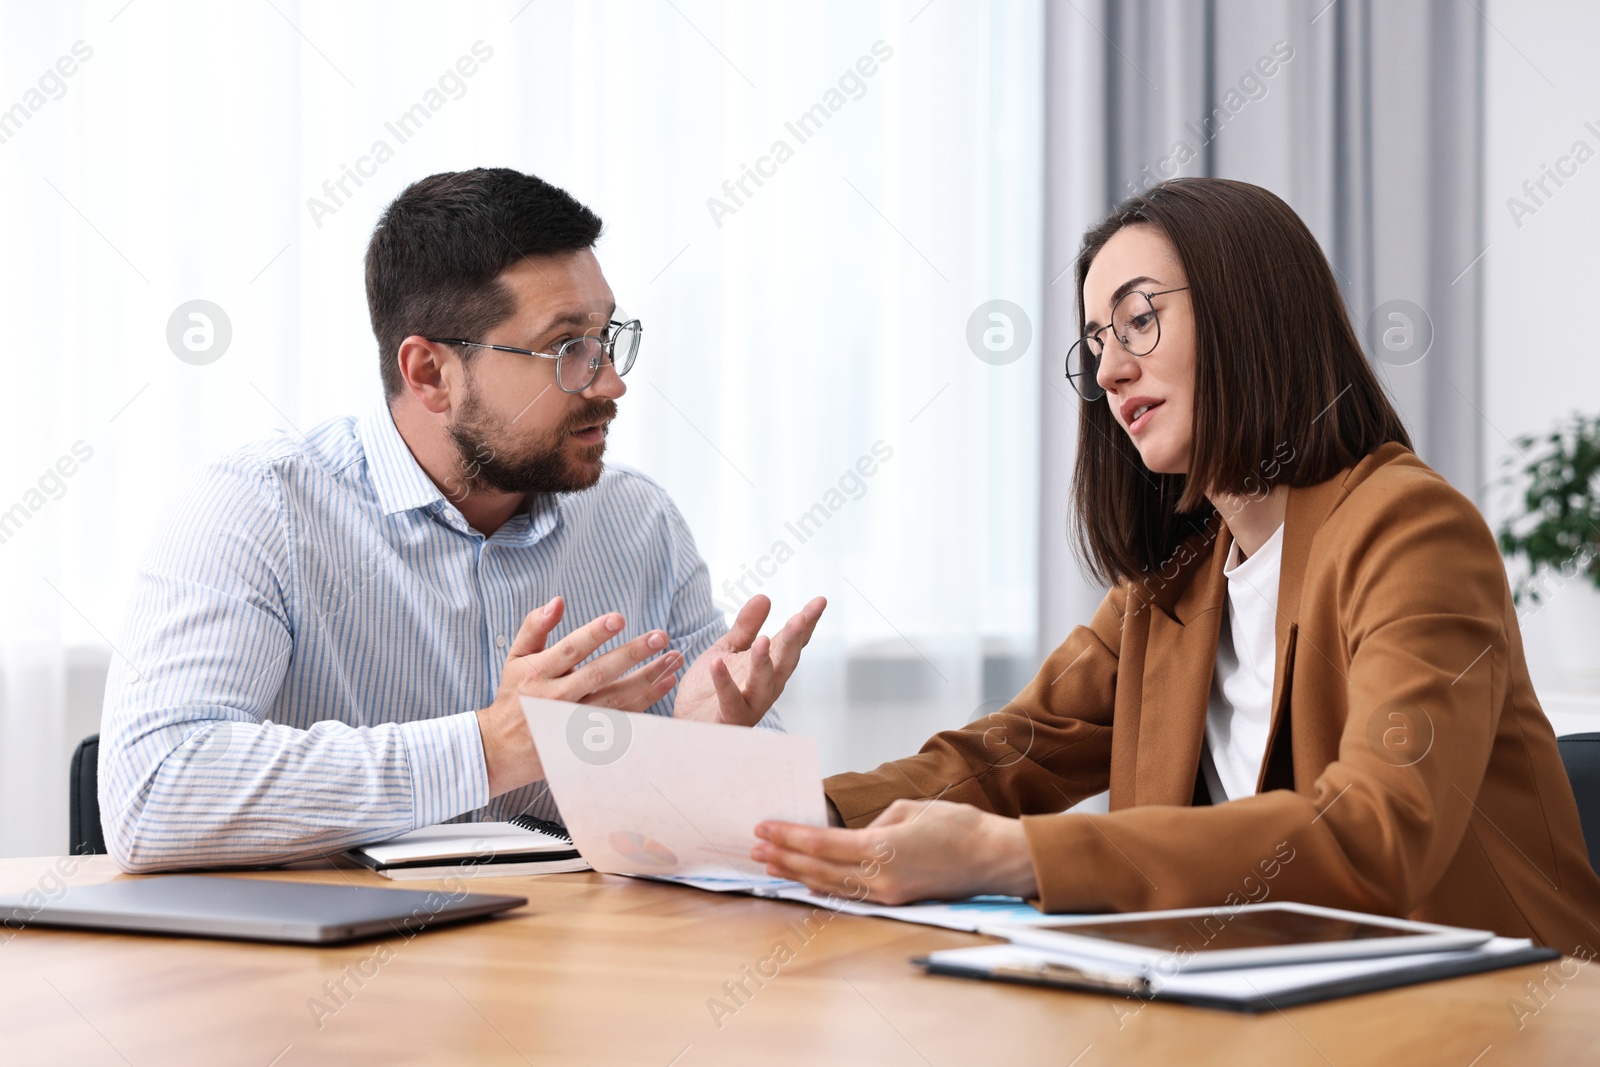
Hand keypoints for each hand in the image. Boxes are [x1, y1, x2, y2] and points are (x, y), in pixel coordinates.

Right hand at [477, 596, 682, 795]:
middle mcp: (555, 699)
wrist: (503, 749)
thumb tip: (558, 600)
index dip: (594, 633)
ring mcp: (572, 723)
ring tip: (673, 658)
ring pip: (616, 699)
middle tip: (660, 637)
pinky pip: (622, 720)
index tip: (620, 618)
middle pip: (599, 674)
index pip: (570, 649)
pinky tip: (665, 683)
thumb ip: (535, 627)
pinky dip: (647, 702)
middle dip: (632, 654)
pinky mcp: (587, 741)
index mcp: (538, 674)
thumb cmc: (514, 695)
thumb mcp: (516, 658)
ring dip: (649, 678)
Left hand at [673, 595, 825, 724]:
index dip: (807, 623)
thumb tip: (765, 596)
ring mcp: (751, 703)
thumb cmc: (712, 687)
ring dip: (764, 662)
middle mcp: (768, 686)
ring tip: (764, 640)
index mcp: (771, 667)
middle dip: (793, 641)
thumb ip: (747, 626)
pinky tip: (718, 662)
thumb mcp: (728, 648)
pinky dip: (724, 681)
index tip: (819, 601)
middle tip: (800, 619)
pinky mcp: (729, 716)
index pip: (793, 643)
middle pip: (785, 662)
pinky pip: (729, 698)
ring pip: (764, 683)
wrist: (689, 723)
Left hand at [751, 799, 1038, 903]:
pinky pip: (850, 894)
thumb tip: (855, 835)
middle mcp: (879, 877)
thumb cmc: (959, 826)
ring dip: (798, 874)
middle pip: (818, 868)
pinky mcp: (896, 899)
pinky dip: (824, 886)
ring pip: (830, 884)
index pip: (821, 844)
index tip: (763, 828)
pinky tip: (807, 881)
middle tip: (754, 848)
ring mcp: (887, 893)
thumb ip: (876, 823)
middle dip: (783, 857)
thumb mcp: (910, 810)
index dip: (788, 837)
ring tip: (771, 864)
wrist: (995, 859)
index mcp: (881, 849)